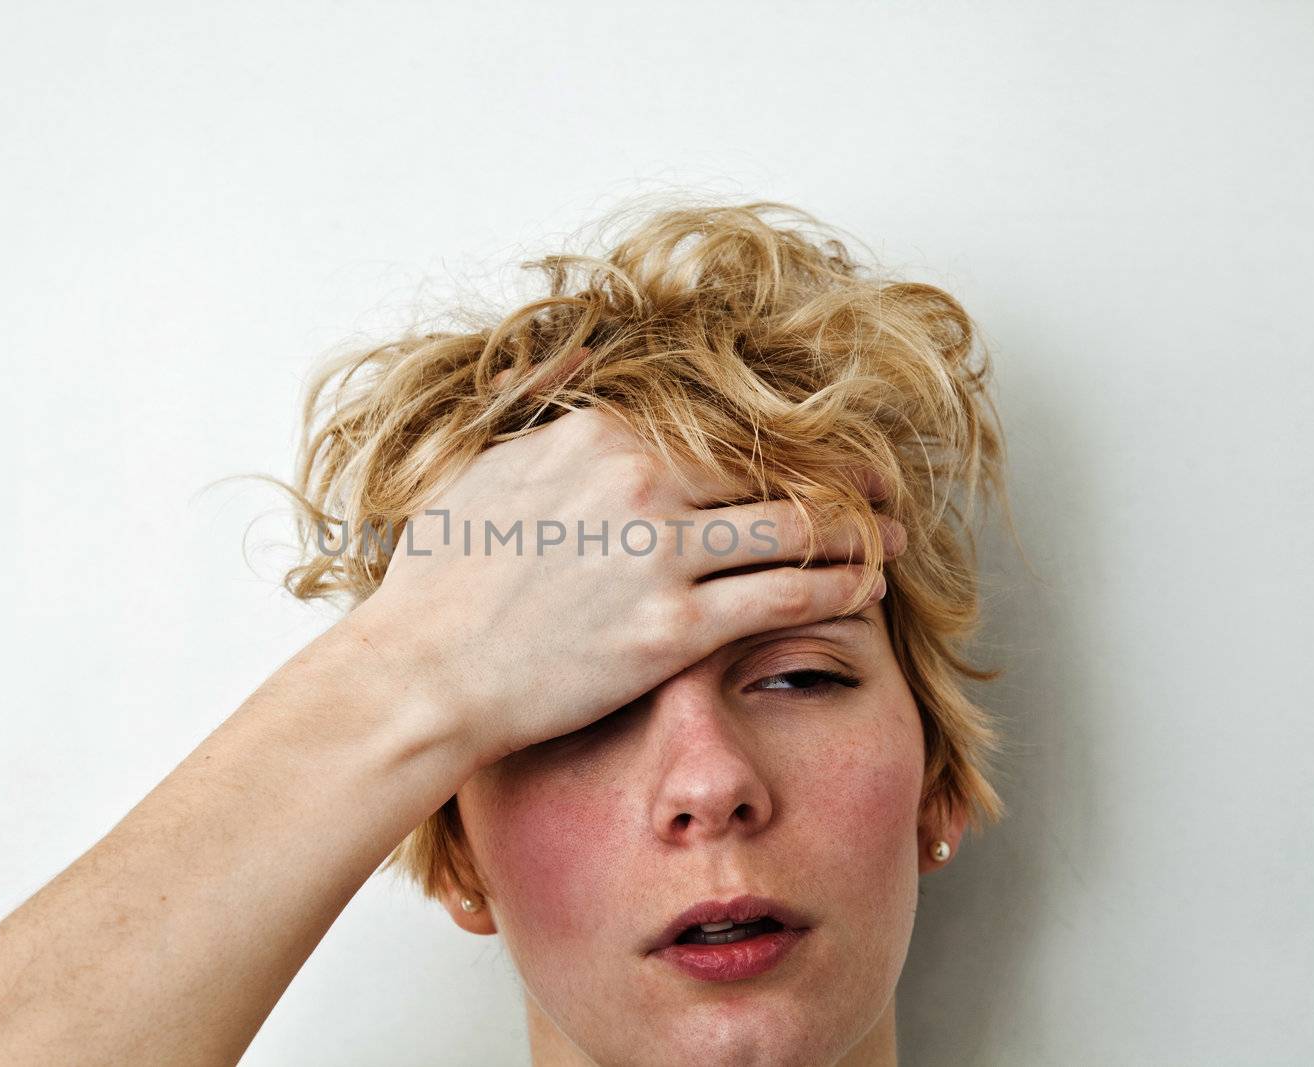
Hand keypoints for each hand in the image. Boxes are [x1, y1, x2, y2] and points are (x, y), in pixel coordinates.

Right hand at [343, 405, 904, 768]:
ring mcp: (660, 554)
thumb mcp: (486, 462)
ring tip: (890, 544)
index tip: (830, 452)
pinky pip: (785, 597)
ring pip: (797, 529)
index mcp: (603, 432)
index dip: (798, 437)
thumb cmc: (445, 575)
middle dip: (848, 481)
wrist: (423, 671)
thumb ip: (547, 399)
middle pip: (780, 467)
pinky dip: (840, 588)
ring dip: (860, 535)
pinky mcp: (672, 630)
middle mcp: (642, 479)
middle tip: (887, 494)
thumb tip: (586, 354)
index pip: (733, 421)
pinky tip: (866, 589)